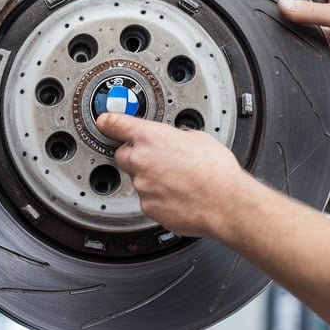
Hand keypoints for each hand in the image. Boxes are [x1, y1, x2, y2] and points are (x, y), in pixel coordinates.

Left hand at [95, 112, 257, 239]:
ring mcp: (143, 186)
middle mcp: (141, 161)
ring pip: (138, 180)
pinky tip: (177, 195)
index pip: (117, 124)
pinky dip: (159, 197)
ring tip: (178, 180)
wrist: (225, 202)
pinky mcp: (148, 208)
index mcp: (151, 137)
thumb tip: (174, 138)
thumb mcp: (197, 137)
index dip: (109, 122)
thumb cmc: (216, 171)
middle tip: (158, 159)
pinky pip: (148, 199)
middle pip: (123, 155)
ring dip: (152, 179)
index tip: (104, 122)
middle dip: (136, 156)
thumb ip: (176, 136)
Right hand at [280, 0, 329, 88]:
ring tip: (298, 38)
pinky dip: (318, 55)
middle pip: (312, 9)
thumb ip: (309, 12)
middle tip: (281, 16)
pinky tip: (314, 55)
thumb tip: (285, 5)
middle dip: (299, 14)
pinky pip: (324, 53)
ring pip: (316, 33)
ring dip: (309, 37)